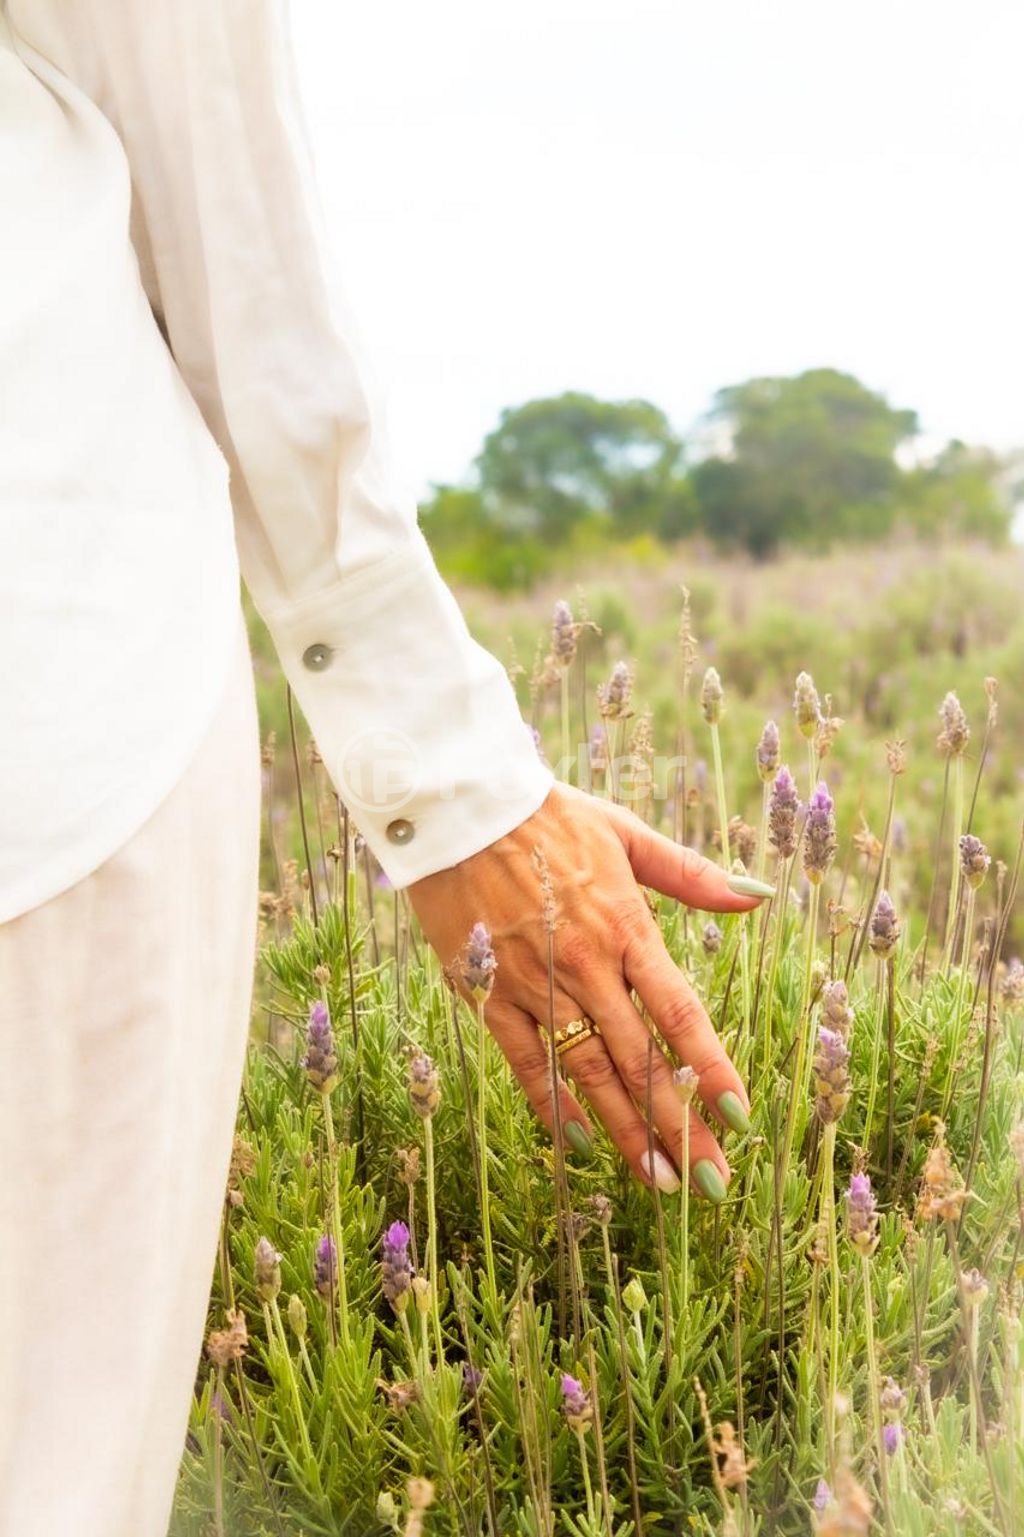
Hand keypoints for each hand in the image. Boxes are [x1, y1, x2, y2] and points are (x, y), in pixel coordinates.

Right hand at [406, 782, 771, 1199]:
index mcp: (625, 925)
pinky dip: (553, 1105)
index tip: (740, 1117)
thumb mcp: (625, 831)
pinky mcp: (489, 994)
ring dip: (626, 1131)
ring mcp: (535, 984)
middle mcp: (585, 965)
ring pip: (589, 1071)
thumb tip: (760, 893)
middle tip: (711, 1182)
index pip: (680, 1011)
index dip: (711, 1068)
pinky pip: (526, 1062)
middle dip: (679, 1124)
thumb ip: (692, 873)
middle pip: (641, 1058)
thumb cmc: (547, 815)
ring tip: (659, 1181)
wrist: (458, 809)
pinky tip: (581, 1145)